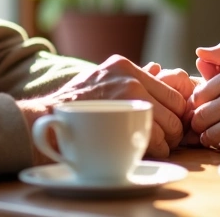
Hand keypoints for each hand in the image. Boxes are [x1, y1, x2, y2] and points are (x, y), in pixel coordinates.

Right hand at [18, 55, 186, 161]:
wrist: (43, 118)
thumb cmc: (73, 104)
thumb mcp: (101, 78)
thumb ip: (131, 76)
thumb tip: (161, 67)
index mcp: (125, 66)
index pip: (172, 90)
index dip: (176, 111)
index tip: (171, 123)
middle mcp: (130, 77)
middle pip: (175, 108)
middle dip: (176, 128)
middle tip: (170, 140)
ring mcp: (127, 94)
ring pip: (169, 125)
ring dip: (168, 142)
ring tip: (161, 147)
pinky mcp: (122, 118)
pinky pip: (154, 138)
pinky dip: (158, 149)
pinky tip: (150, 152)